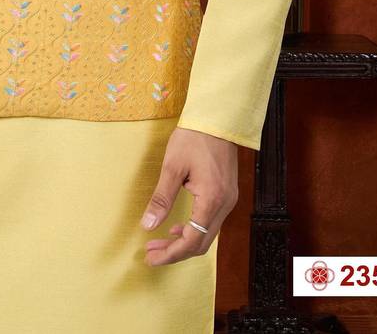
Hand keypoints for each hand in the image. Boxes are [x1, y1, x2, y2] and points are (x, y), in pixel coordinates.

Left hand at [139, 127, 238, 265]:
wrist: (218, 118)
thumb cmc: (194, 137)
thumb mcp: (172, 166)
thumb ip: (161, 199)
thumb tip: (147, 226)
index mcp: (211, 199)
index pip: (192, 240)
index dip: (171, 253)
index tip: (151, 257)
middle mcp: (225, 205)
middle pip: (201, 243)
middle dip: (175, 252)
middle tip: (151, 252)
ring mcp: (229, 200)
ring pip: (207, 234)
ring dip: (184, 242)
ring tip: (160, 241)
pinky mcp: (227, 194)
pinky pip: (211, 222)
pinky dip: (194, 229)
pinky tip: (178, 226)